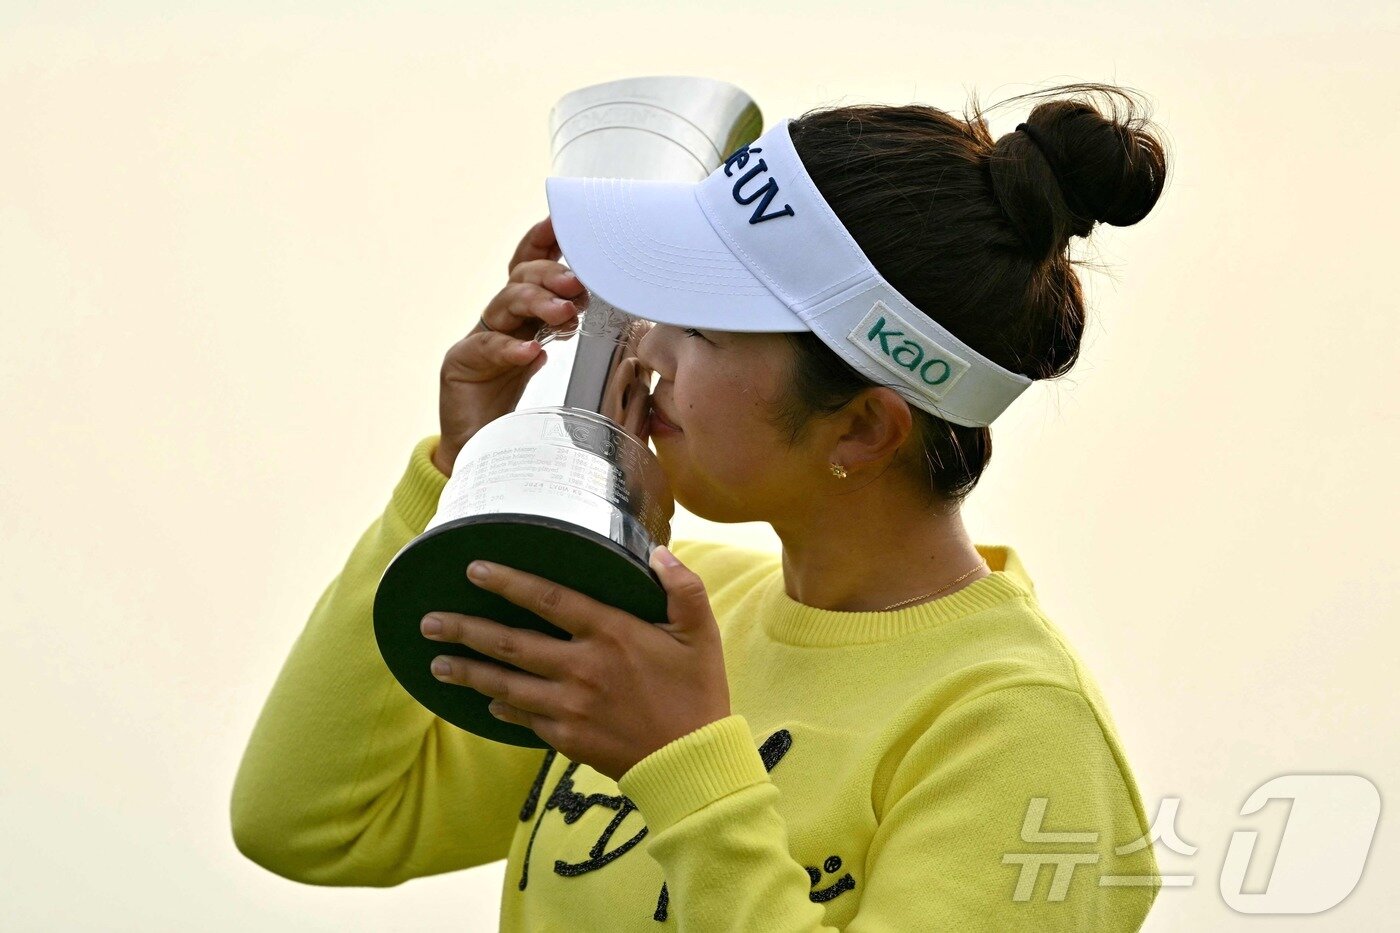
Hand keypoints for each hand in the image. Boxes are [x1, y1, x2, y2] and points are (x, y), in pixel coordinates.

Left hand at [419, 546, 731, 781]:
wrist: (692, 763)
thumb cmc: (699, 693)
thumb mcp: (702, 633)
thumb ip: (684, 588)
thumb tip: (657, 553)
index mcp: (611, 634)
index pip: (549, 599)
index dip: (508, 582)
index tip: (473, 569)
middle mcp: (582, 668)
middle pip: (510, 643)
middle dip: (464, 630)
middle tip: (429, 622)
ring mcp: (570, 706)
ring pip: (506, 684)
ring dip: (468, 672)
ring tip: (436, 663)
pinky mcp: (567, 738)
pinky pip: (524, 718)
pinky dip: (501, 707)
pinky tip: (485, 699)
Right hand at [434, 216, 585, 475]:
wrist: (478, 453)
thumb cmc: (519, 408)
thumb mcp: (550, 366)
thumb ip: (567, 336)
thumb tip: (609, 307)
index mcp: (520, 318)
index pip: (529, 269)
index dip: (543, 242)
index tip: (563, 223)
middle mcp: (497, 323)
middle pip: (519, 280)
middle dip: (550, 275)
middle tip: (578, 283)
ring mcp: (476, 342)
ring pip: (504, 305)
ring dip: (536, 303)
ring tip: (563, 313)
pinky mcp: (460, 367)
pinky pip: (485, 350)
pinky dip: (510, 349)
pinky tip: (531, 351)